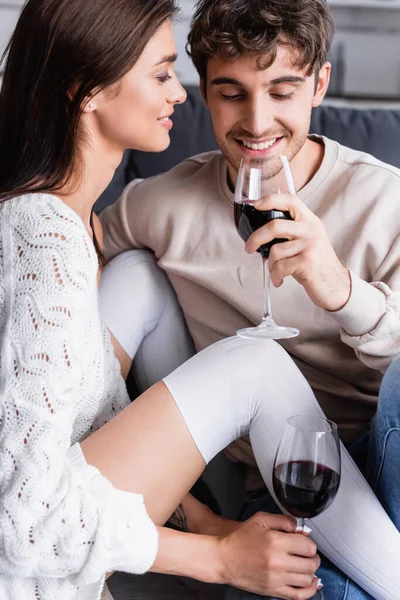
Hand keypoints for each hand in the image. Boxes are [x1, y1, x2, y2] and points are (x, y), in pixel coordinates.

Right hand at [217, 512, 320, 599]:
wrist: (224, 559)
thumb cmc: (241, 538)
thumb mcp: (260, 520)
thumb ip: (283, 520)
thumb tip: (301, 529)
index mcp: (275, 542)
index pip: (308, 546)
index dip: (309, 542)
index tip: (303, 541)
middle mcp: (278, 562)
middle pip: (311, 564)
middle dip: (313, 557)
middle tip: (307, 553)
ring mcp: (276, 579)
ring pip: (307, 579)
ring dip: (311, 571)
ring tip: (304, 564)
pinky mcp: (273, 591)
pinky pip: (299, 595)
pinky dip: (310, 590)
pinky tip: (312, 582)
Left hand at [245, 193, 350, 311]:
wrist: (337, 286)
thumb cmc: (317, 265)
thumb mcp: (309, 241)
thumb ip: (291, 233)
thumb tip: (261, 236)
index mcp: (310, 222)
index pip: (291, 201)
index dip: (271, 200)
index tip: (256, 205)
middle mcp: (311, 230)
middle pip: (275, 226)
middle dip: (256, 238)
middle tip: (249, 247)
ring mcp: (310, 245)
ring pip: (275, 251)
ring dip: (271, 265)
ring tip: (276, 272)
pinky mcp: (307, 262)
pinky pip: (279, 267)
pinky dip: (275, 276)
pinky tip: (279, 280)